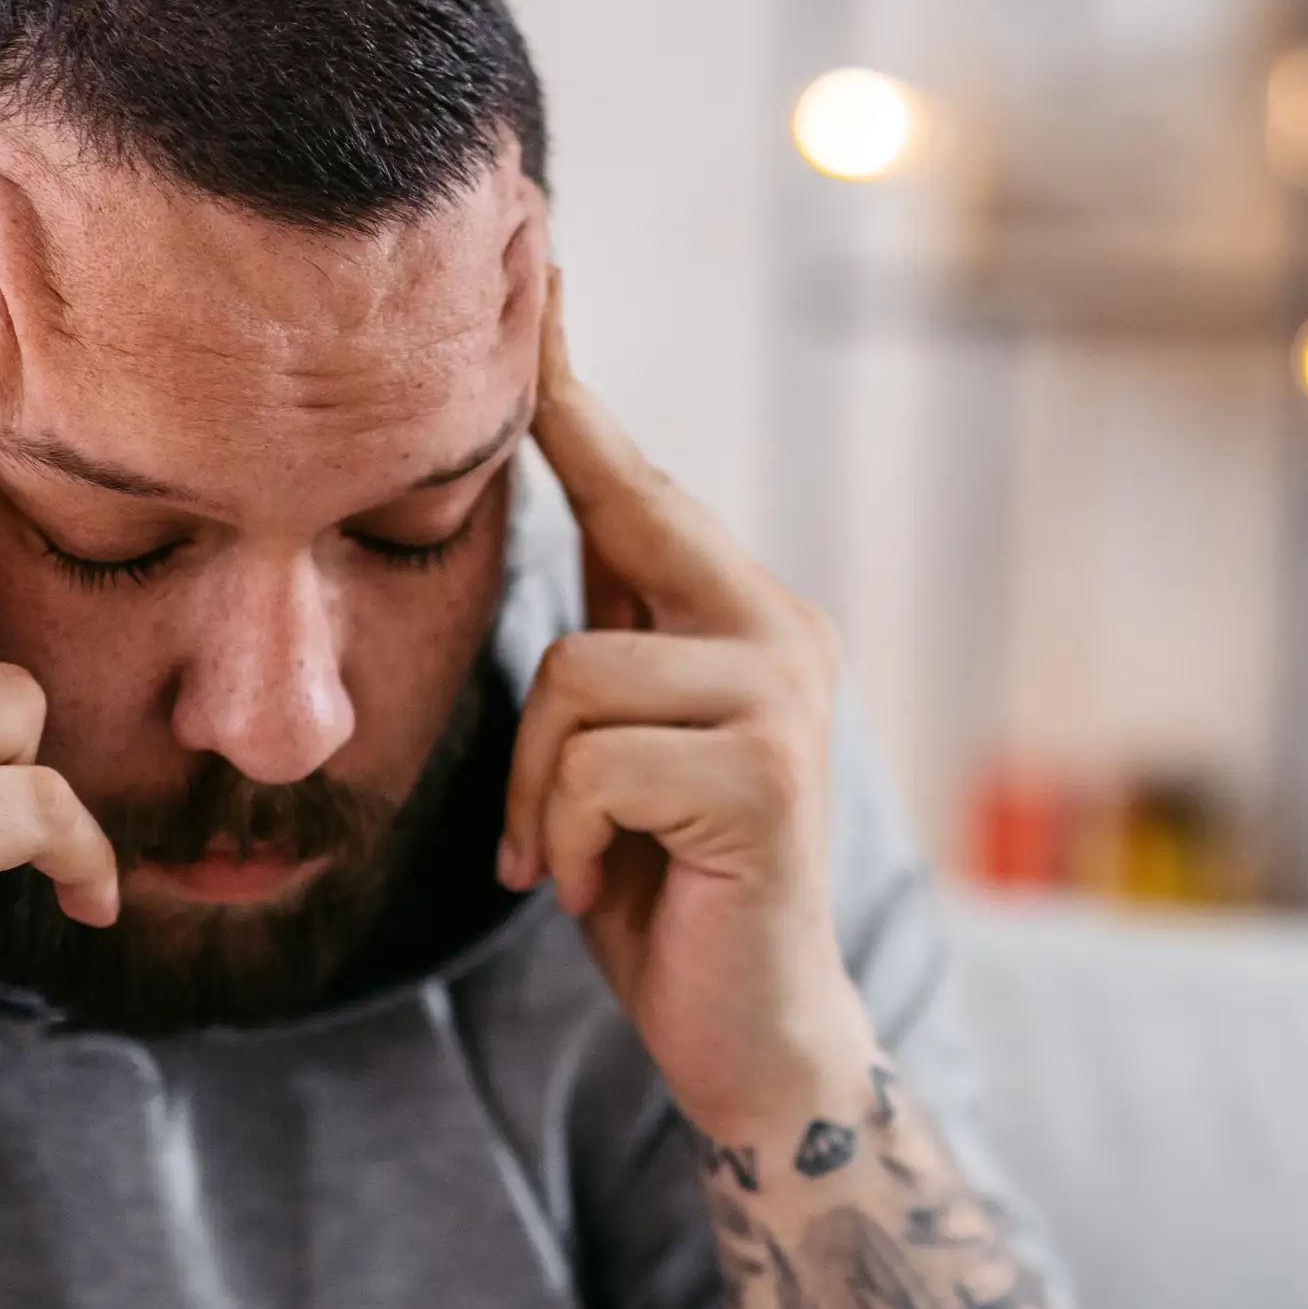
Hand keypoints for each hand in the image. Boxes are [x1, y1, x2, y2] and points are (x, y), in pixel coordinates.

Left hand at [500, 281, 876, 1145]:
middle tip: (524, 544)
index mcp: (740, 615)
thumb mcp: (613, 748)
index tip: (535, 272)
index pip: (638, 479)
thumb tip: (543, 520)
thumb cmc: (662, 891)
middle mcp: (781, 632)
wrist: (746, 1037)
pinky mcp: (763, 776)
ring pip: (575, 675)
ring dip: (537, 788)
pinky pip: (593, 761)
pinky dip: (560, 834)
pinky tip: (590, 887)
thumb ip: (604, 642)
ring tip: (562, 859)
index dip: (574, 382)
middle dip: (552, 574)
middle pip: (611, 541)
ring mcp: (783, 699)